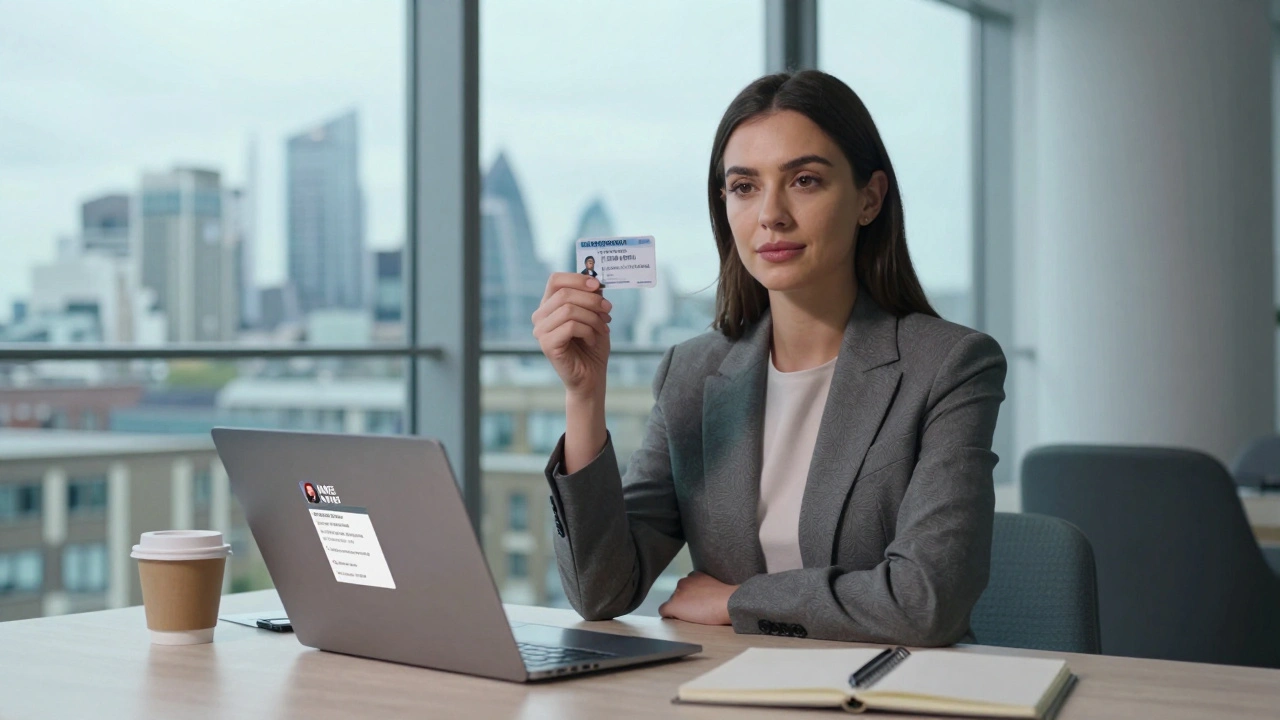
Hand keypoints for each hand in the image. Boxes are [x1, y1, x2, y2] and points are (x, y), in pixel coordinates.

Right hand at [532, 273, 612, 397]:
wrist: (591, 376)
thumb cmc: (592, 345)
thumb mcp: (595, 315)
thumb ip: (592, 297)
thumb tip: (595, 280)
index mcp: (549, 305)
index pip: (555, 280)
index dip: (577, 279)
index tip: (597, 285)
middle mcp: (540, 316)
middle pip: (564, 293)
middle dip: (592, 299)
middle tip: (608, 310)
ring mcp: (541, 331)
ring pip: (568, 309)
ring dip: (593, 317)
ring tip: (603, 328)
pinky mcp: (547, 345)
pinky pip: (570, 326)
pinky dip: (588, 331)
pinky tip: (592, 340)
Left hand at [658, 571, 738, 625]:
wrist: (727, 602)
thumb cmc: (727, 599)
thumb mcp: (716, 588)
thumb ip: (707, 589)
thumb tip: (706, 599)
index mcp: (695, 576)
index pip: (686, 586)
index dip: (690, 597)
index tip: (698, 603)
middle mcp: (683, 581)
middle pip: (678, 594)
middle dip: (684, 602)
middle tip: (696, 611)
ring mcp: (677, 593)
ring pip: (672, 602)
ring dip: (679, 609)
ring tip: (691, 617)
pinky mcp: (674, 605)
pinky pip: (663, 610)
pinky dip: (668, 616)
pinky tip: (677, 620)